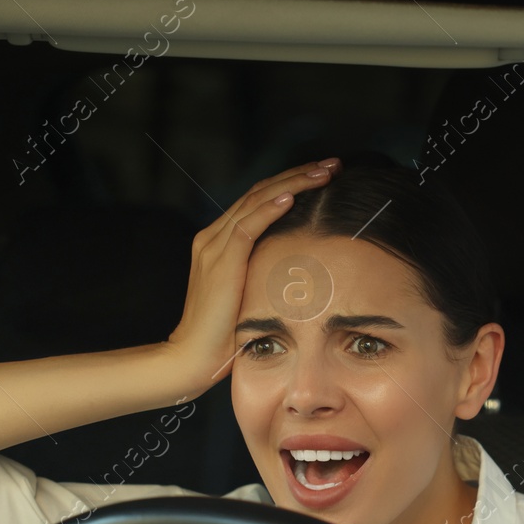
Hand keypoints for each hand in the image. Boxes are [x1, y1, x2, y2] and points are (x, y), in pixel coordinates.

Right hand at [161, 158, 339, 392]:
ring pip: (257, 200)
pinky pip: (247, 226)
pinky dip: (270, 209)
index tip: (325, 176)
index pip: (260, 200)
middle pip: (261, 191)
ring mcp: (213, 246)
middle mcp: (214, 237)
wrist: (191, 359)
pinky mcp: (219, 262)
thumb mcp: (250, 297)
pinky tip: (293, 196)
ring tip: (324, 172)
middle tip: (333, 163)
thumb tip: (303, 271)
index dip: (293, 183)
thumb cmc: (224, 337)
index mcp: (220, 242)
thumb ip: (266, 276)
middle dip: (300, 175)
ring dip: (294, 183)